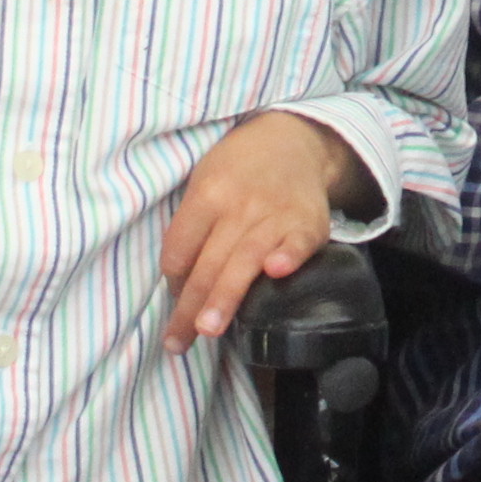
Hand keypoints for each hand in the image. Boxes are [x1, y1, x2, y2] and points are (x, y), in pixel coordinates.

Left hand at [162, 110, 373, 343]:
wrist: (295, 139)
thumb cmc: (238, 170)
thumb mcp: (204, 182)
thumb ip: (191, 228)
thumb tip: (178, 282)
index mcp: (207, 195)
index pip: (179, 250)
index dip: (172, 282)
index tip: (175, 300)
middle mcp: (238, 205)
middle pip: (207, 264)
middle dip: (190, 307)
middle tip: (177, 342)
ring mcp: (275, 213)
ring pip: (244, 260)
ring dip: (225, 296)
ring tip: (208, 330)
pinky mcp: (308, 222)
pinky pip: (297, 242)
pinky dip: (289, 256)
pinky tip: (277, 272)